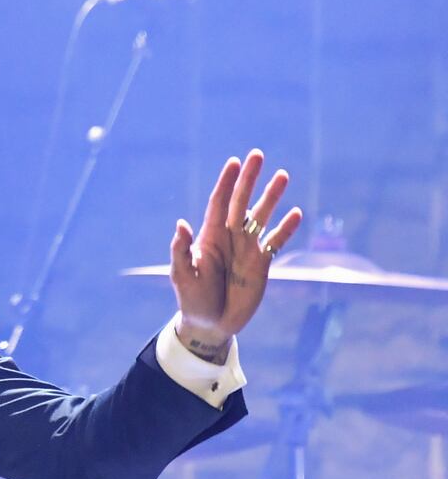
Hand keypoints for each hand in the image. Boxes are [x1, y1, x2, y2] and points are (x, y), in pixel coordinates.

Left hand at [170, 149, 302, 359]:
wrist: (211, 323)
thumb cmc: (192, 299)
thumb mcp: (182, 276)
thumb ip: (181, 251)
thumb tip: (181, 223)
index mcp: (209, 236)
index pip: (219, 202)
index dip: (226, 183)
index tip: (235, 162)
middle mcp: (229, 237)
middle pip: (241, 202)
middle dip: (249, 179)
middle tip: (258, 155)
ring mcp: (247, 248)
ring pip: (262, 216)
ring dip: (271, 197)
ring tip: (282, 175)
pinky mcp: (262, 263)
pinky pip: (276, 241)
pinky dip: (286, 228)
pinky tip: (297, 213)